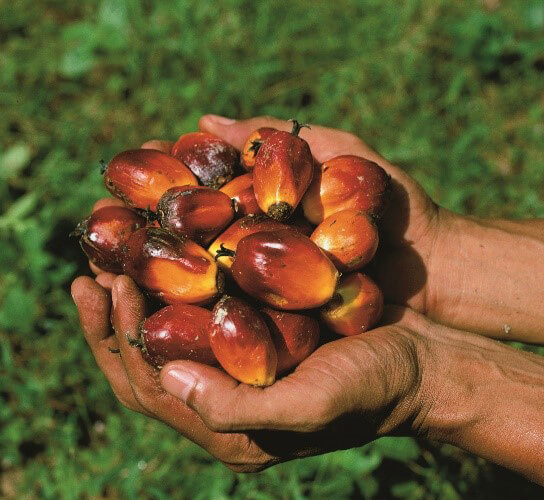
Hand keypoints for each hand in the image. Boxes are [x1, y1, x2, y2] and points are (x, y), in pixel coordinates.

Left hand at [71, 273, 433, 470]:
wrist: (424, 364)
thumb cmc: (374, 389)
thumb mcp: (311, 405)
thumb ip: (236, 408)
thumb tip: (163, 377)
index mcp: (227, 431)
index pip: (147, 389)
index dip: (115, 337)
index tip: (104, 282)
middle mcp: (225, 400)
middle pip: (146, 360)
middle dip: (111, 315)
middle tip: (91, 266)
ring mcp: (240, 368)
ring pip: (169, 331)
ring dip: (140, 292)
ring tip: (117, 250)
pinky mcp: (259, 337)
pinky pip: (203, 310)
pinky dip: (180, 281)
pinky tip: (172, 247)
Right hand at [138, 114, 443, 310]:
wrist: (444, 271)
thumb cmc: (400, 210)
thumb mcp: (346, 157)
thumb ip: (282, 136)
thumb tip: (201, 121)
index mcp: (262, 215)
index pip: (193, 205)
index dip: (153, 203)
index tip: (113, 196)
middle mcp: (258, 256)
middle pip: (186, 253)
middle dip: (140, 251)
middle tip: (99, 249)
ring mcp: (271, 297)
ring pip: (199, 298)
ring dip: (154, 294)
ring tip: (112, 285)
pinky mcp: (285, 332)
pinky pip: (233, 334)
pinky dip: (197, 331)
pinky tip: (157, 329)